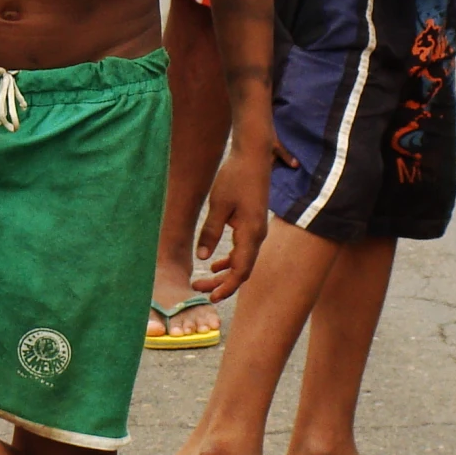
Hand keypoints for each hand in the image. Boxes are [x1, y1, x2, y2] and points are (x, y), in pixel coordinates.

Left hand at [192, 141, 270, 301]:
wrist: (253, 157)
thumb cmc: (235, 177)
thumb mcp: (218, 205)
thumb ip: (211, 232)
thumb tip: (203, 258)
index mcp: (251, 233)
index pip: (241, 270)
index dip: (227, 287)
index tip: (211, 297)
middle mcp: (257, 235)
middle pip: (242, 270)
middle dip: (222, 284)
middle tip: (198, 290)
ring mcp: (257, 230)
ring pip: (242, 261)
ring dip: (224, 273)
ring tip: (202, 281)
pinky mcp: (252, 224)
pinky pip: (243, 250)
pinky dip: (230, 260)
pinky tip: (216, 265)